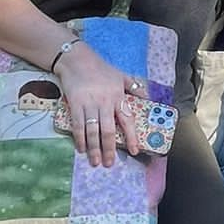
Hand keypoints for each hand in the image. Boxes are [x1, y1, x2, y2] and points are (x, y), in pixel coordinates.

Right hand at [53, 43, 142, 166]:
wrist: (77, 59)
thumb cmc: (100, 68)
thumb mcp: (121, 75)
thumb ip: (135, 88)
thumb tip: (148, 98)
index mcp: (118, 97)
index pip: (127, 120)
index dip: (131, 137)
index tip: (134, 151)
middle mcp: (105, 102)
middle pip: (108, 130)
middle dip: (109, 149)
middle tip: (109, 164)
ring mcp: (89, 104)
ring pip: (93, 131)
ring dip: (94, 148)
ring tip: (95, 161)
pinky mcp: (75, 104)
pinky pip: (78, 125)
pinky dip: (80, 138)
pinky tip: (81, 148)